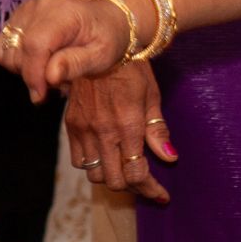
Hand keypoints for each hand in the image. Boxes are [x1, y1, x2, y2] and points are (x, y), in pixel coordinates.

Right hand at [0, 0, 132, 102]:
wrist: (106, 21)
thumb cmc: (106, 38)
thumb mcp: (101, 56)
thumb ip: (76, 65)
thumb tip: (50, 76)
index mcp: (64, 13)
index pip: (35, 45)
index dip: (33, 75)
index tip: (41, 96)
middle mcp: (41, 7)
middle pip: (17, 52)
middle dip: (34, 76)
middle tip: (59, 81)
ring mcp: (26, 10)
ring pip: (5, 53)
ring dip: (24, 70)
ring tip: (51, 70)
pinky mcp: (17, 17)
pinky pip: (1, 49)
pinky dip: (15, 62)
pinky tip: (38, 63)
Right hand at [64, 59, 176, 203]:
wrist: (101, 46)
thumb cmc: (133, 70)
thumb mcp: (153, 96)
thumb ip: (159, 130)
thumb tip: (169, 158)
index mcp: (129, 124)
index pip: (136, 173)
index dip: (150, 189)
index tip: (161, 194)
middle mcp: (104, 131)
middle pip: (114, 180)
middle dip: (133, 187)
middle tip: (146, 183)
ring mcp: (84, 129)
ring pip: (95, 174)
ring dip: (112, 177)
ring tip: (127, 170)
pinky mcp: (71, 125)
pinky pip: (78, 160)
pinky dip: (93, 165)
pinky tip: (106, 156)